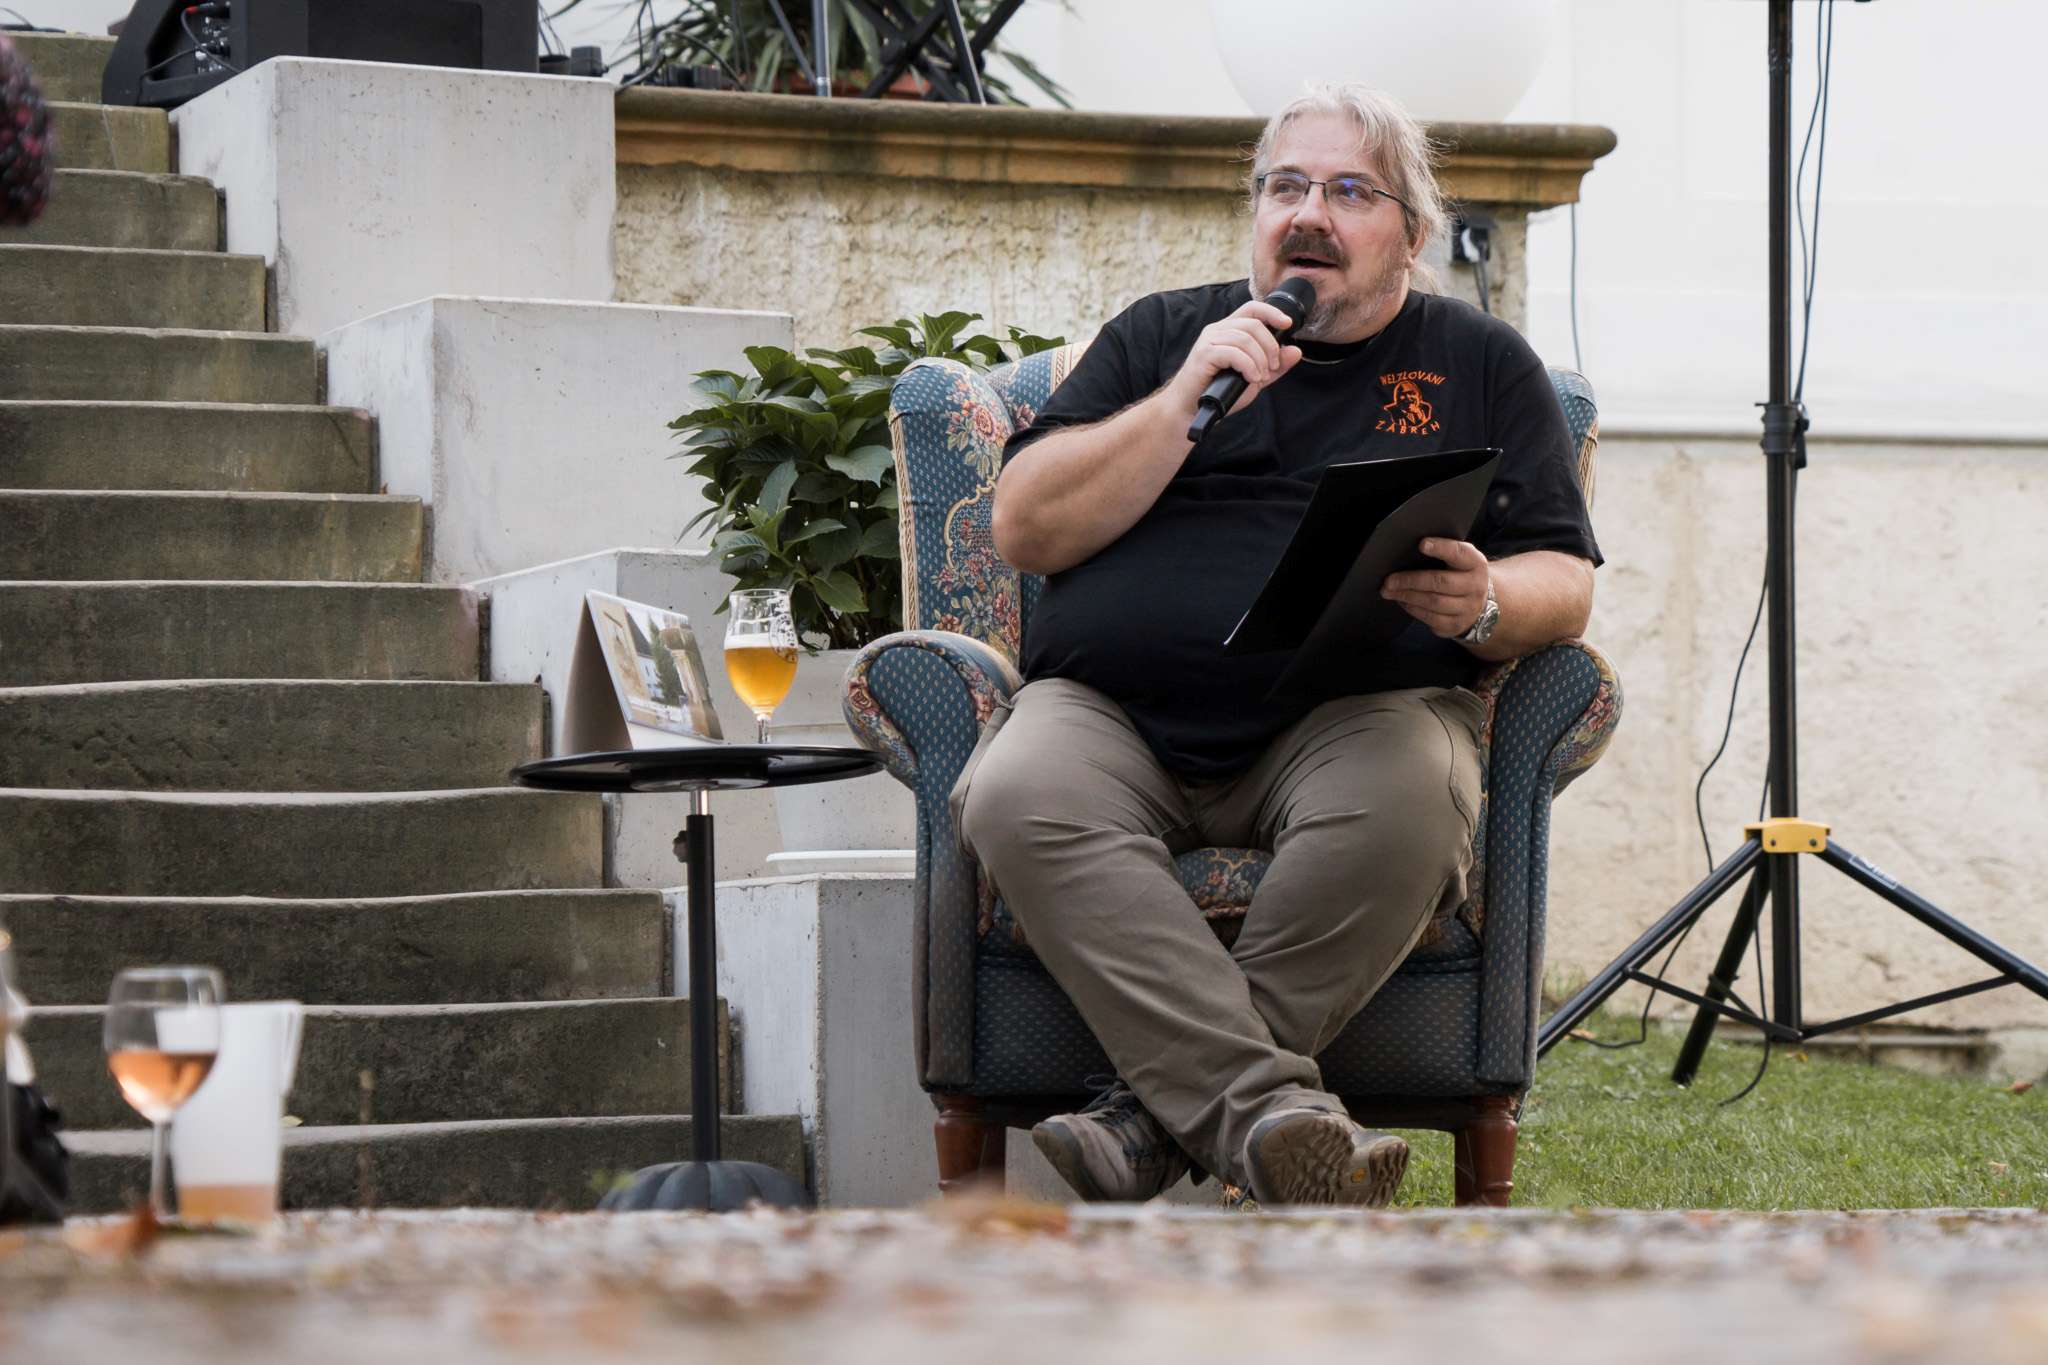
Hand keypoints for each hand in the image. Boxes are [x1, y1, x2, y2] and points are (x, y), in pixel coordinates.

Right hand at [1161, 299, 1303, 432]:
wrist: (1189, 410)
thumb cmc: (1218, 393)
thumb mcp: (1254, 379)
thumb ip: (1275, 366)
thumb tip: (1296, 351)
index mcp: (1228, 330)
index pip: (1252, 309)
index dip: (1272, 312)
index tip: (1287, 324)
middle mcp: (1217, 330)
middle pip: (1253, 324)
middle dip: (1270, 346)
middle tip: (1272, 367)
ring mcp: (1209, 340)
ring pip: (1245, 338)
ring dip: (1260, 359)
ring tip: (1260, 377)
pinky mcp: (1204, 354)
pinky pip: (1234, 352)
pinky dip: (1248, 366)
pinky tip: (1251, 378)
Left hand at [1382, 538, 1490, 637]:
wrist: (1480, 603)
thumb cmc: (1461, 574)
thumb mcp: (1461, 559)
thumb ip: (1444, 552)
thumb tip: (1411, 549)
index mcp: (1476, 564)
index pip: (1459, 553)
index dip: (1441, 548)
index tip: (1422, 544)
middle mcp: (1475, 587)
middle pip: (1440, 582)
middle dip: (1411, 580)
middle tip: (1389, 580)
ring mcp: (1468, 609)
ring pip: (1433, 602)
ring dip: (1407, 596)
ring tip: (1389, 591)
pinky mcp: (1456, 625)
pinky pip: (1431, 618)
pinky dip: (1412, 609)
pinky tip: (1402, 601)